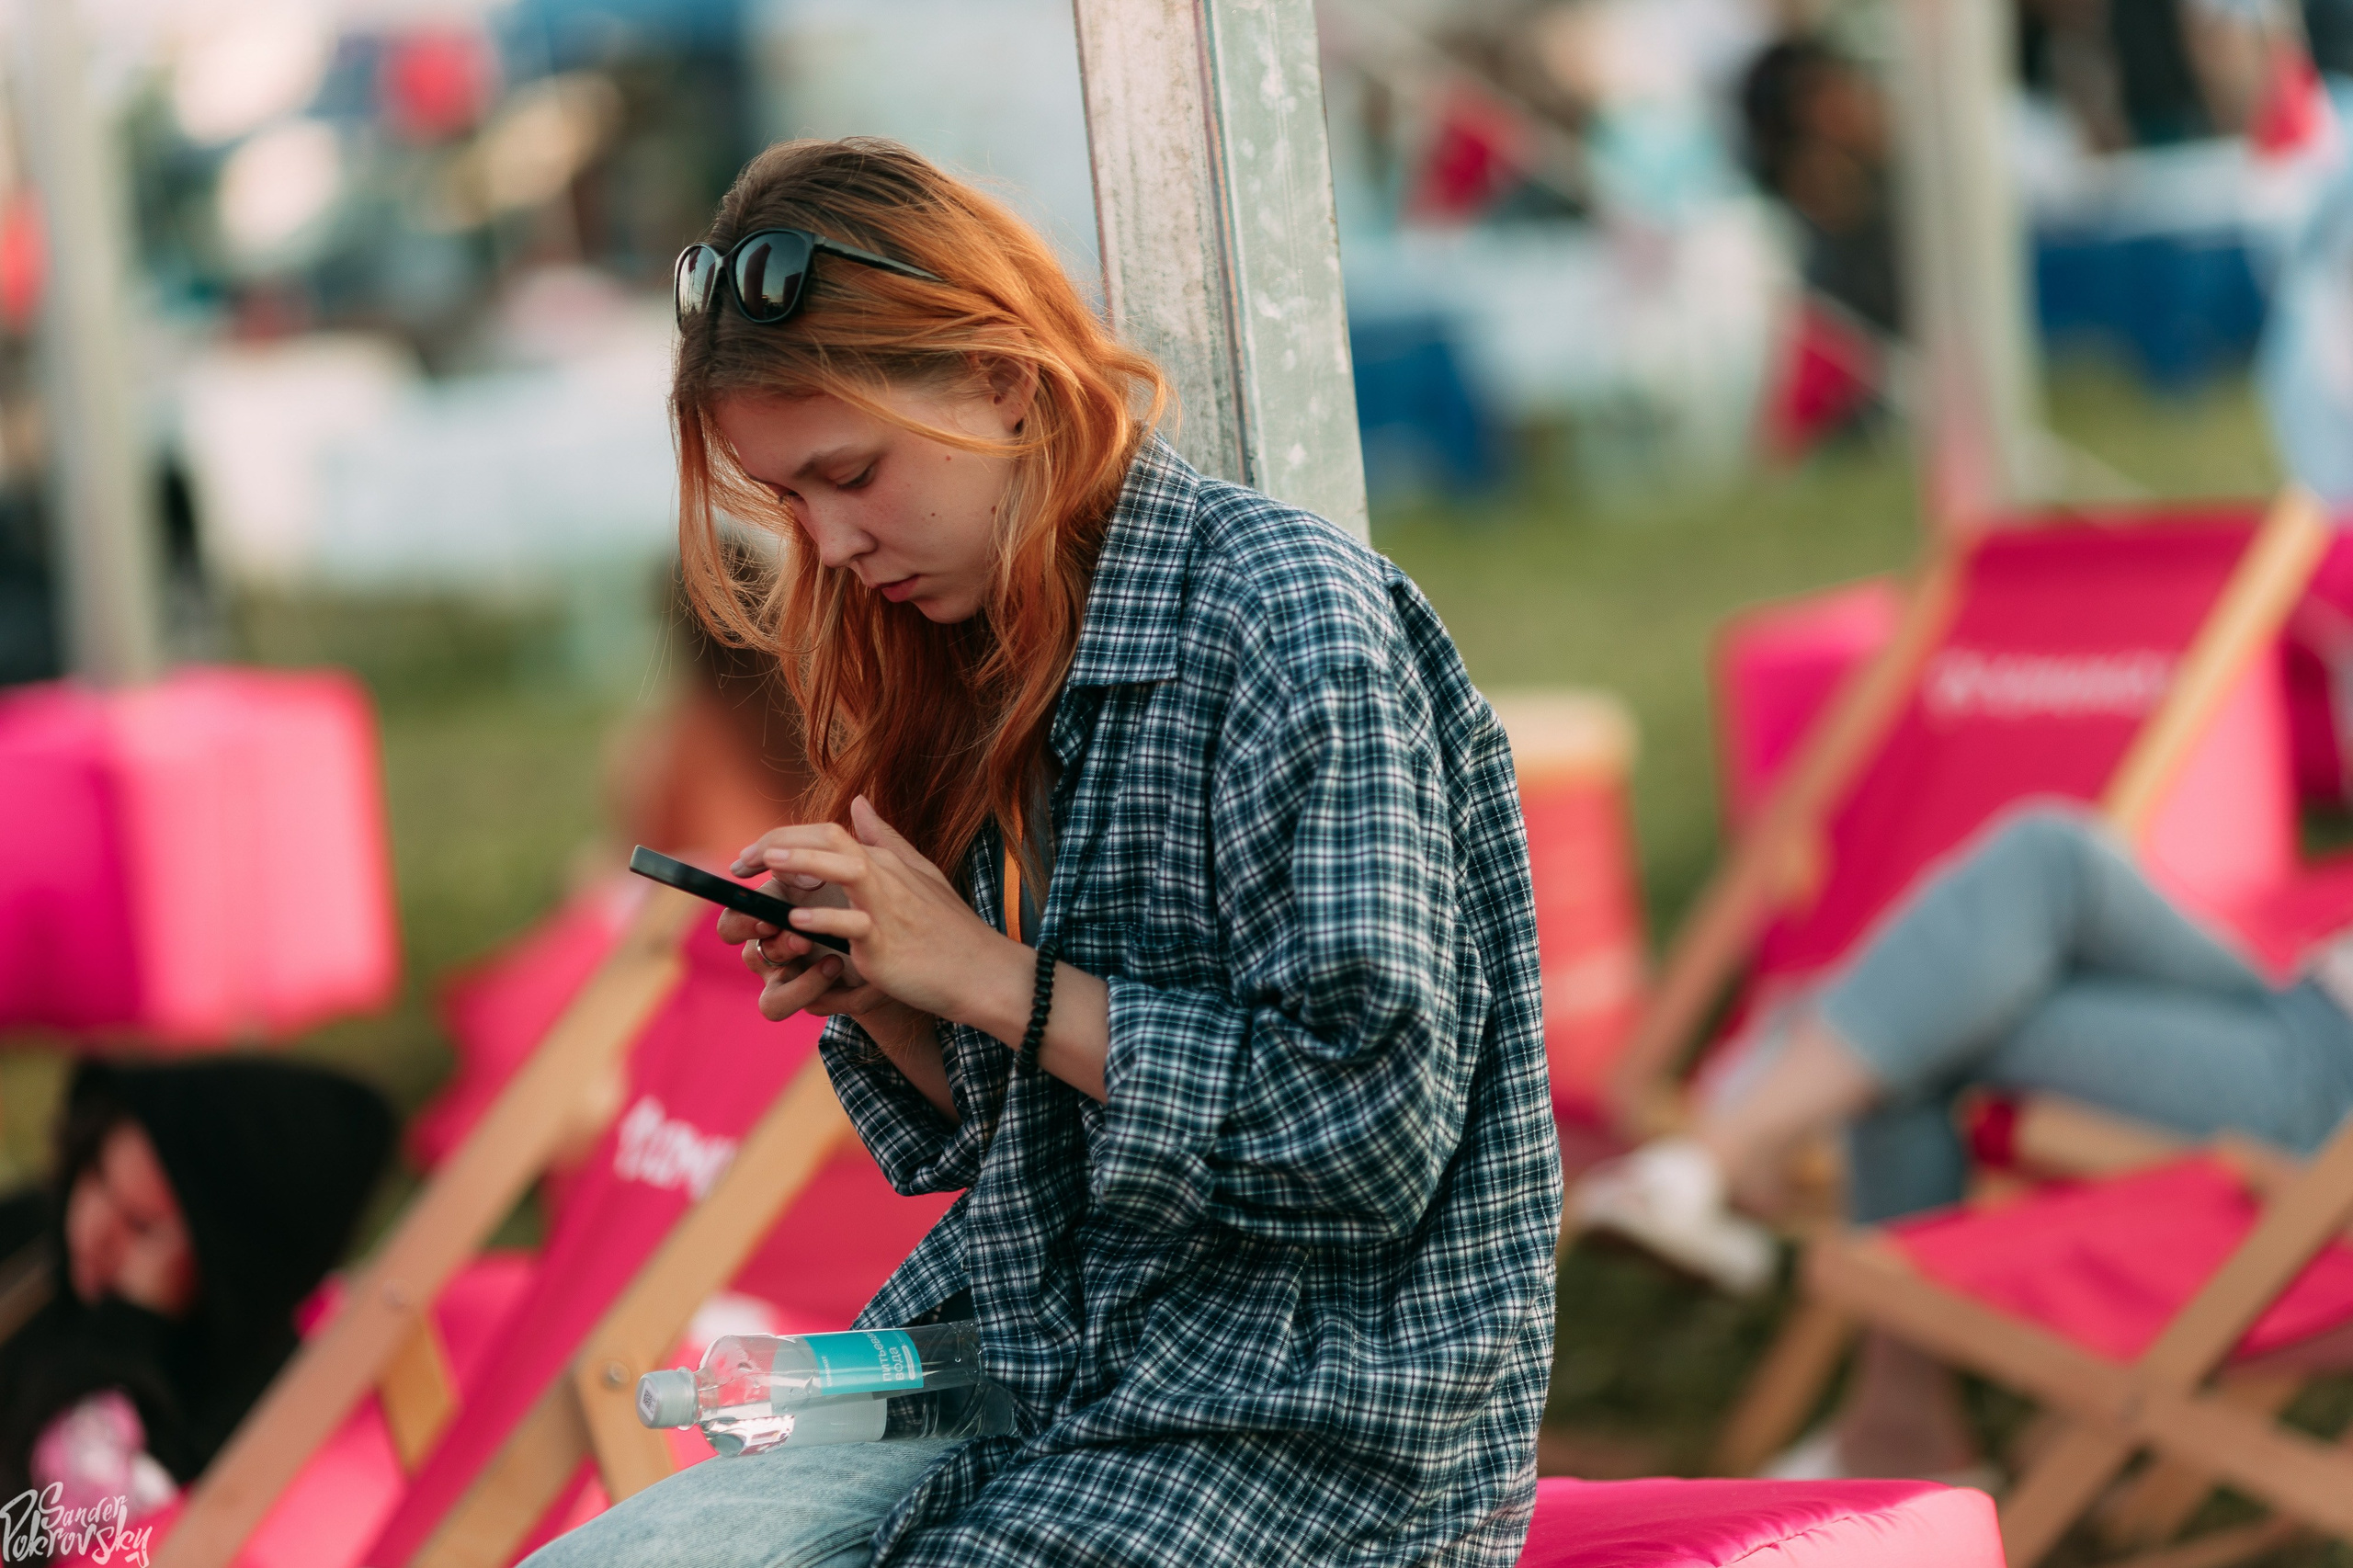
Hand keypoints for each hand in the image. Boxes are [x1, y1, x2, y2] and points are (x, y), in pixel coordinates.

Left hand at [727, 797, 1031, 1035]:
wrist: (982, 972)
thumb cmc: (949, 930)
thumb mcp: (920, 875)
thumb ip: (885, 840)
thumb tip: (858, 802)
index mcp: (885, 862)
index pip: (828, 831)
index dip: (785, 836)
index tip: (753, 856)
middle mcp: (885, 876)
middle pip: (829, 838)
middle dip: (779, 843)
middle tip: (739, 862)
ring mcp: (887, 908)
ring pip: (844, 868)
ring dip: (801, 862)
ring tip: (765, 864)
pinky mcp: (887, 944)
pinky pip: (853, 924)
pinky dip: (824, 921)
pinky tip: (795, 923)